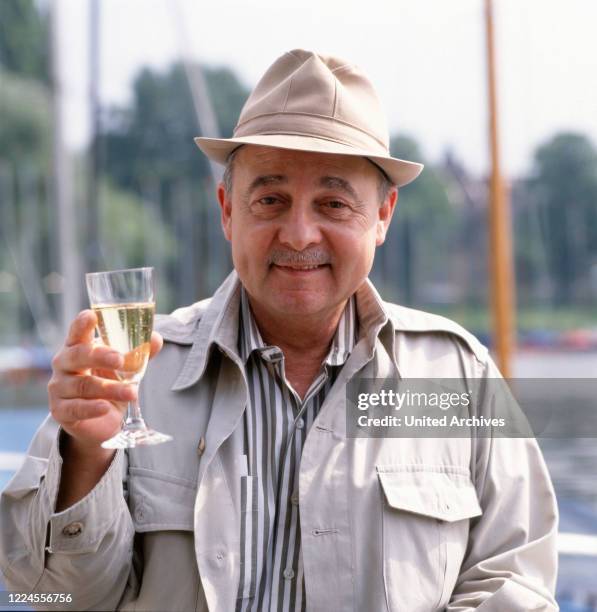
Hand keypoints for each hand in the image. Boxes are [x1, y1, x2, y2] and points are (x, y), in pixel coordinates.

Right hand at [48, 309, 162, 455]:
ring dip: (110, 389)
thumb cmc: (109, 382)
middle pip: (78, 355)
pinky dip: (92, 408)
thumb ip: (139, 352)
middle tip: (120, 360)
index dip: (82, 324)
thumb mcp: (125, 366)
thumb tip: (155, 338)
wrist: (100, 418)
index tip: (91, 316)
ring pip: (83, 385)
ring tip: (132, 392)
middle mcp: (64, 364)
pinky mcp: (60, 410)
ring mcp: (59, 387)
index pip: (77, 333)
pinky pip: (75, 408)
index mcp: (78, 347)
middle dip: (100, 356)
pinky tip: (105, 407)